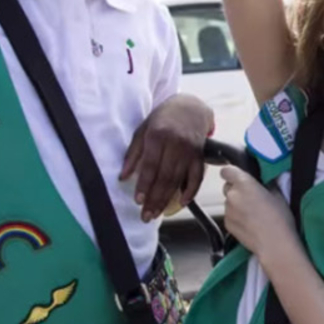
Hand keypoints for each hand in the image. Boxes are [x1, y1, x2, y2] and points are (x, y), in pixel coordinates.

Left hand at [121, 94, 212, 220]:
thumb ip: (134, 153)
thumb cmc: (163, 118)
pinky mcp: (200, 156)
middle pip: (165, 176)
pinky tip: (182, 203)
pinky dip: (191, 191)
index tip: (138, 201)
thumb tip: (123, 177)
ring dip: (168, 199)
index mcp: (158, 135)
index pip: (150, 165)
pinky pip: (197, 177)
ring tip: (157, 213)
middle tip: (146, 216)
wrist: (191, 107)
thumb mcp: (143, 129)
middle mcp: (176, 144)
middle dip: (155, 198)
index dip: (144, 184)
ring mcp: (191, 151)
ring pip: (179, 179)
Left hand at [219, 165, 293, 260]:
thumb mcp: (277, 194)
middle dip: (237, 190)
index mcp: (244, 183)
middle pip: (228, 187)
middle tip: (252, 197)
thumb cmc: (280, 218)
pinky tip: (249, 223)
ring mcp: (228, 211)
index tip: (239, 176)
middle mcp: (232, 195)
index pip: (227, 170)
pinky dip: (236, 216)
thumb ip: (265, 184)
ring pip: (229, 202)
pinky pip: (229, 215)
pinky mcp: (227, 224)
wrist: (274, 244)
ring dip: (237, 204)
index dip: (232, 172)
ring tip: (252, 213)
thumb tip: (262, 182)